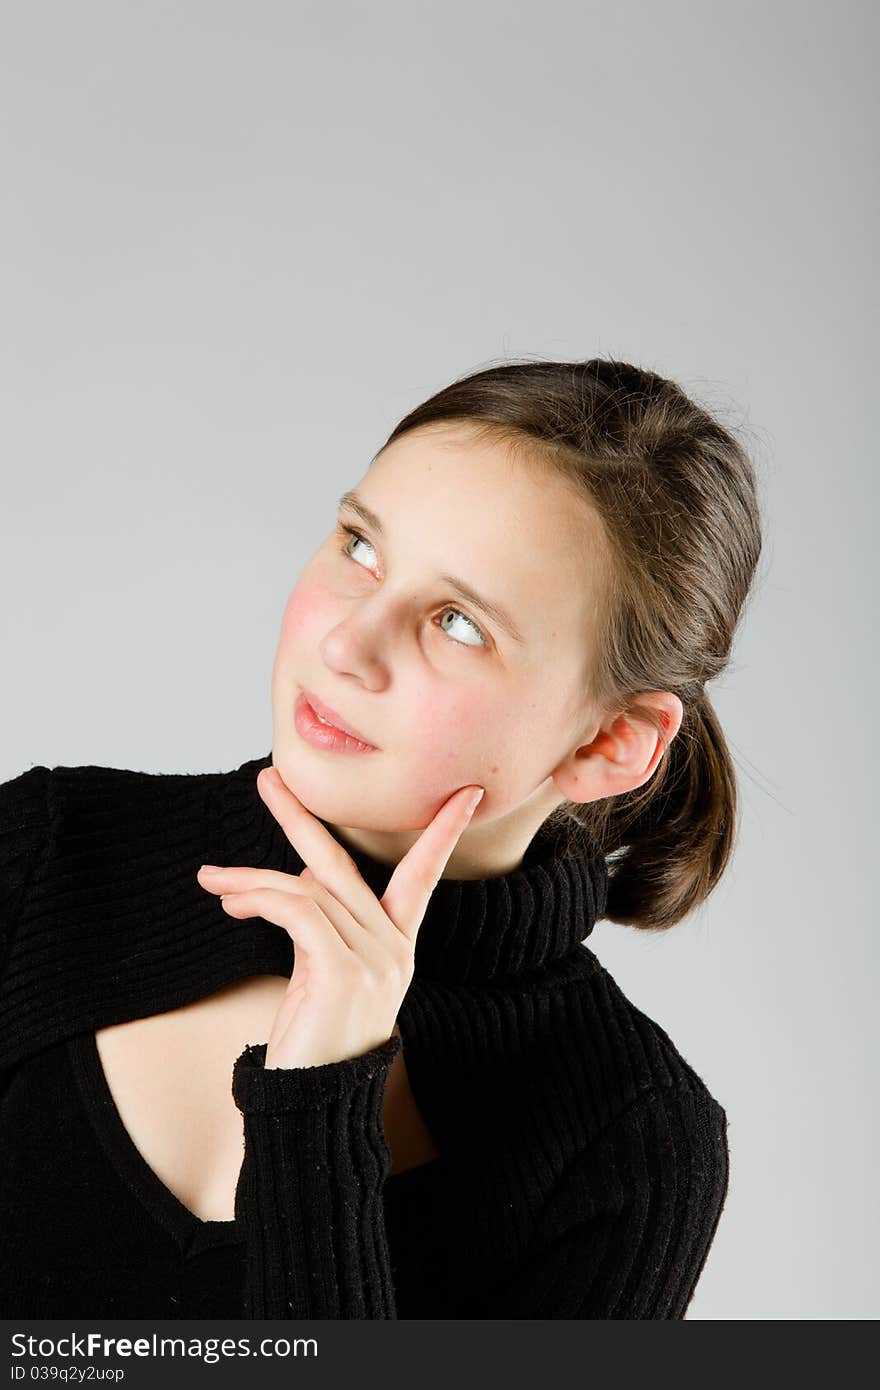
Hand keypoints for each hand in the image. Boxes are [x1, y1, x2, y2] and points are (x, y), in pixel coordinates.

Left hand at [196, 767, 484, 1068]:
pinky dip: (259, 899)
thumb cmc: (315, 1039)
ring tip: (211, 880)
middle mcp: (393, 948)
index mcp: (397, 944)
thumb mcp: (322, 971)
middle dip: (300, 817)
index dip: (441, 833)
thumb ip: (322, 920)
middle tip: (267, 778)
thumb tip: (297, 874)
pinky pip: (297, 913)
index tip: (465, 794)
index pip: (423, 875)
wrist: (312, 1105)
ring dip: (250, 880)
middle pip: (341, 864)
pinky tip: (232, 904)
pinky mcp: (342, 972)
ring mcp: (374, 960)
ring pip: (305, 889)